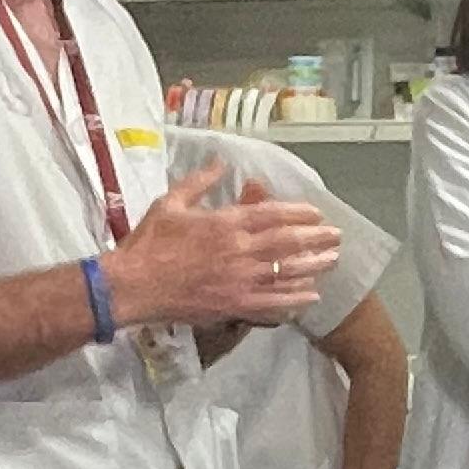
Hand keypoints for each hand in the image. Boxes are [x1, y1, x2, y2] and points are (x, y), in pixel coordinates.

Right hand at [105, 161, 340, 333]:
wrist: (132, 285)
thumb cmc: (148, 243)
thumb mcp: (170, 203)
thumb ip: (199, 182)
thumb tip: (220, 163)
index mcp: (225, 222)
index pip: (273, 214)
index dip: (299, 213)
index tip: (317, 213)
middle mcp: (239, 250)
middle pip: (288, 242)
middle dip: (316, 238)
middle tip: (337, 236)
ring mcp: (239, 280)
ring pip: (287, 271)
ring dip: (313, 266)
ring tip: (333, 261)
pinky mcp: (234, 305)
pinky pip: (273, 302)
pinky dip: (295, 298)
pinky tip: (312, 295)